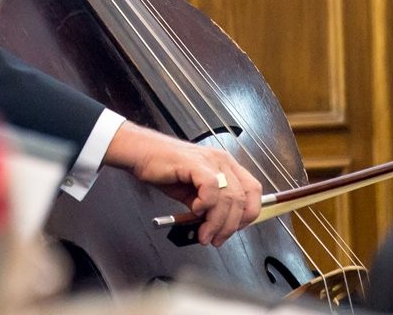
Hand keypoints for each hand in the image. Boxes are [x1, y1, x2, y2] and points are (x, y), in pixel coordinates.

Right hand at [103, 123, 261, 246]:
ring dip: (217, 222)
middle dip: (230, 226)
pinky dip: (206, 205)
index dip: (248, 214)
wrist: (140, 153)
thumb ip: (207, 206)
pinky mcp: (196, 163)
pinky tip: (195, 210)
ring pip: (228, 198)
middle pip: (242, 199)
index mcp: (226, 165)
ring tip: (204, 233)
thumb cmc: (162, 169)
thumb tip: (216, 226)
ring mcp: (211, 161)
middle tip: (216, 238)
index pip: (253, 191)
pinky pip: (212, 189)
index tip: (234, 229)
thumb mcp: (191, 191)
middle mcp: (222, 161)